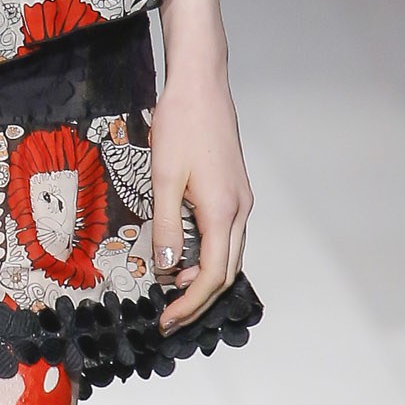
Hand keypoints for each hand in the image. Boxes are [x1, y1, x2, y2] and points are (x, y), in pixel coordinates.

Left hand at [148, 65, 252, 334]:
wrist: (201, 85)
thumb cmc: (181, 125)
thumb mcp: (164, 177)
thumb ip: (167, 225)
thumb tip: (169, 268)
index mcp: (223, 212)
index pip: (212, 276)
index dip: (190, 304)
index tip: (168, 319)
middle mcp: (240, 211)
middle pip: (226, 272)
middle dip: (199, 299)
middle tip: (169, 314)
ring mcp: (241, 200)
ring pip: (229, 254)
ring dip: (204, 277)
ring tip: (172, 287)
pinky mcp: (235, 190)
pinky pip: (227, 235)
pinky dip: (208, 254)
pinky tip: (185, 253)